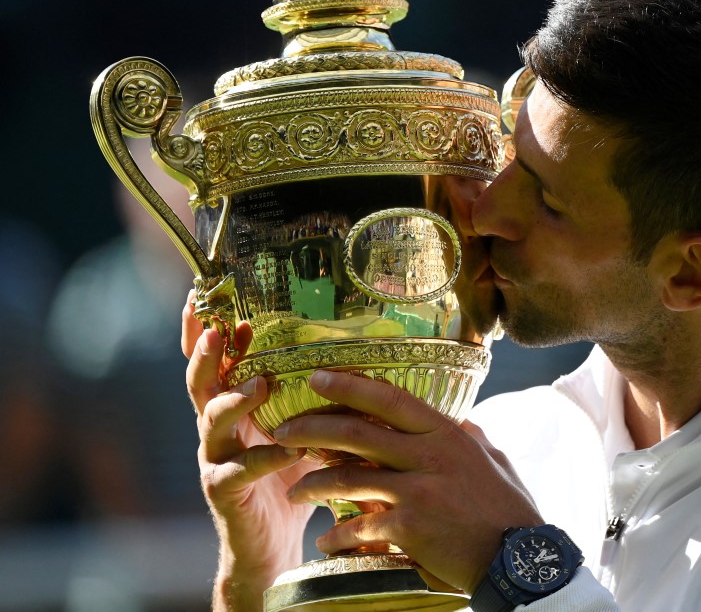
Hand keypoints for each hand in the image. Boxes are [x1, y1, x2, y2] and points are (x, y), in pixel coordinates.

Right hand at [182, 295, 317, 611]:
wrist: (273, 543)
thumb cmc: (290, 476)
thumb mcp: (302, 427)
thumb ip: (313, 396)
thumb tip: (354, 355)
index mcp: (233, 407)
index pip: (217, 363)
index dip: (212, 334)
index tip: (220, 303)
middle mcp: (216, 428)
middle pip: (200, 382)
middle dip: (207, 354)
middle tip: (222, 330)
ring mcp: (215, 459)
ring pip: (211, 421)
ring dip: (235, 399)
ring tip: (260, 383)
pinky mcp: (224, 491)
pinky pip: (239, 469)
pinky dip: (264, 457)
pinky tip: (287, 448)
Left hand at [273, 370, 541, 593]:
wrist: (518, 558)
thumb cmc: (508, 510)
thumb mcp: (493, 462)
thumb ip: (472, 441)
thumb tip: (464, 424)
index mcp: (446, 435)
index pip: (391, 398)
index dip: (351, 386)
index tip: (318, 378)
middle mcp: (429, 455)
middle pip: (358, 433)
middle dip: (313, 429)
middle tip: (284, 432)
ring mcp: (417, 490)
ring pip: (349, 478)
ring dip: (314, 484)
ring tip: (295, 492)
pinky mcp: (409, 527)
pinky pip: (359, 526)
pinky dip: (337, 535)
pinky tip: (326, 542)